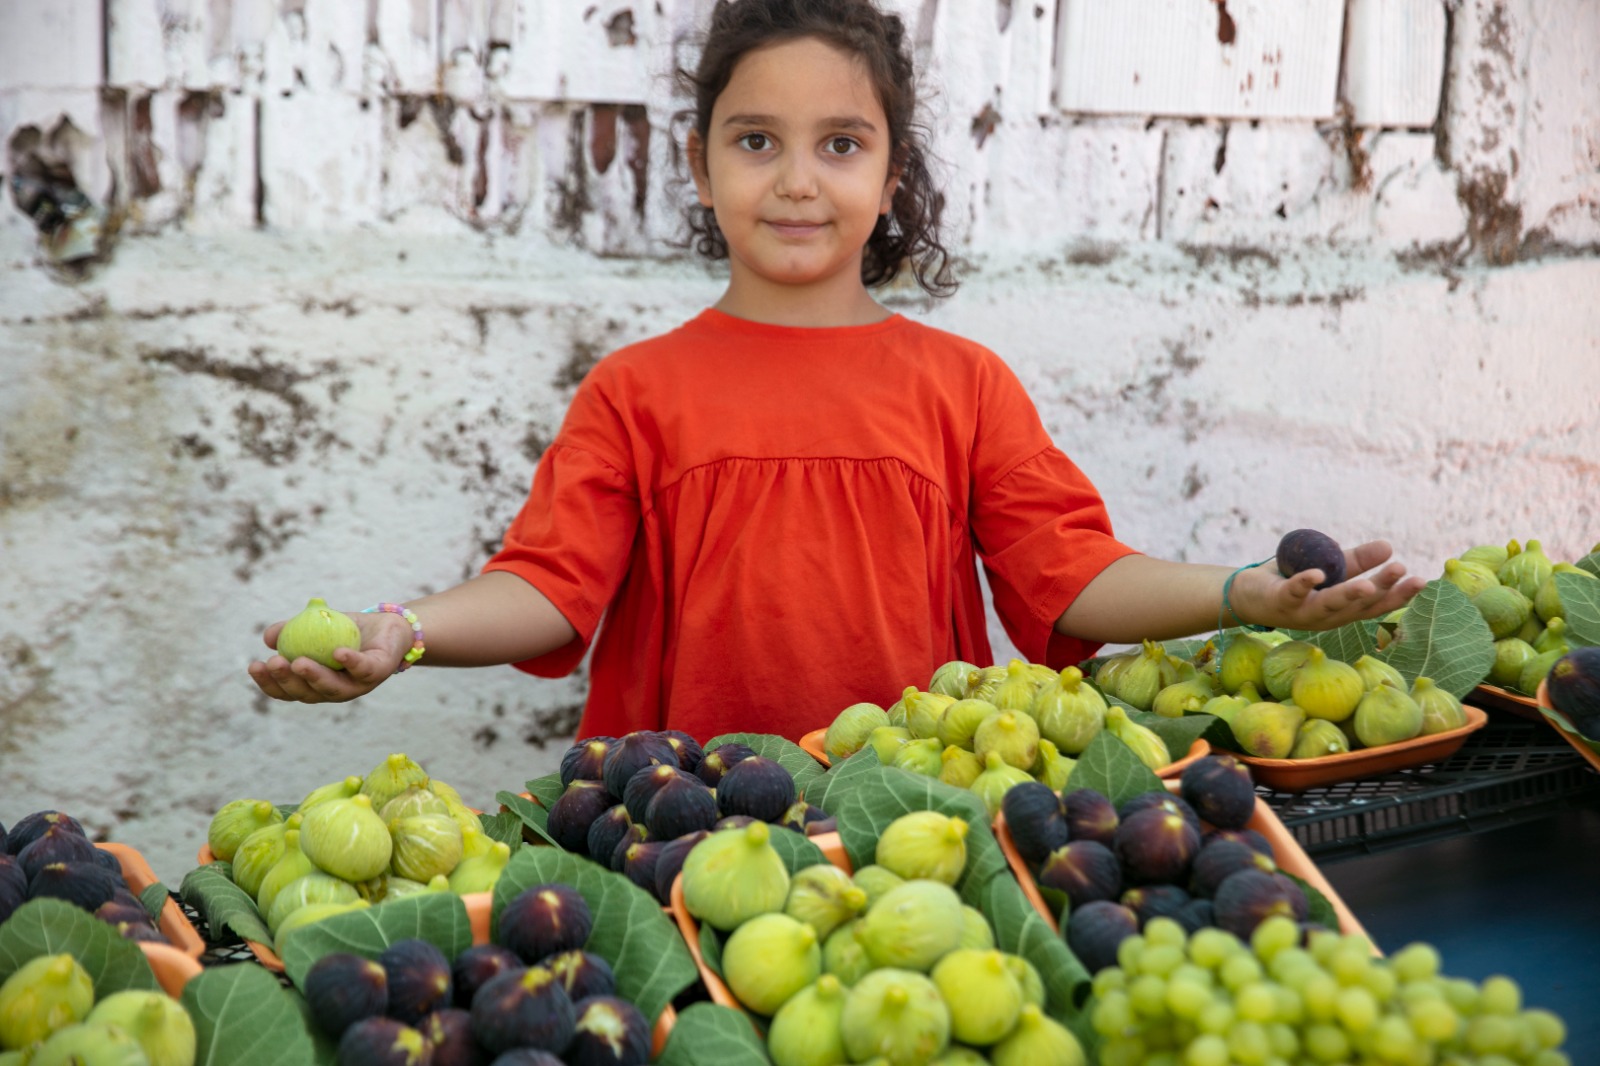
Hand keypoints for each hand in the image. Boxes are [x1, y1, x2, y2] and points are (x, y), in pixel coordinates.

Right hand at [247, 609, 412, 702]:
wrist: (388, 625)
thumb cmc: (347, 630)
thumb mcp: (314, 626)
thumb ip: (290, 631)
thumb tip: (268, 638)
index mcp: (316, 684)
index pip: (287, 690)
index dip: (269, 683)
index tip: (254, 665)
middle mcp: (335, 690)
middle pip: (307, 693)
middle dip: (287, 681)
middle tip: (274, 663)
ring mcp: (358, 684)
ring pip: (333, 688)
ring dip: (314, 676)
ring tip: (298, 662)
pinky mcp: (379, 672)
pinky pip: (363, 668)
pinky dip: (350, 661)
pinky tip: (338, 652)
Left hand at [1231, 540, 1426, 631]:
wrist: (1248, 594)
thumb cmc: (1294, 582)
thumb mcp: (1330, 569)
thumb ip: (1357, 561)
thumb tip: (1389, 546)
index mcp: (1343, 610)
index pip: (1376, 605)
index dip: (1399, 595)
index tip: (1422, 581)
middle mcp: (1327, 616)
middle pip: (1359, 606)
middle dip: (1382, 590)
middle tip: (1404, 572)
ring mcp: (1303, 612)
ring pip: (1330, 605)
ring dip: (1349, 595)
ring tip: (1368, 584)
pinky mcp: (1280, 602)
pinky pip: (1294, 592)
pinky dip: (1305, 583)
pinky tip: (1317, 574)